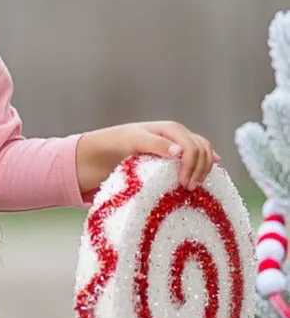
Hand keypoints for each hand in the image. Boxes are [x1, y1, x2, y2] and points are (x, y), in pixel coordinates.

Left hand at [77, 121, 220, 193]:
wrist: (107, 148)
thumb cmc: (118, 142)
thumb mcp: (133, 141)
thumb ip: (154, 144)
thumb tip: (178, 151)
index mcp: (170, 129)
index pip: (192, 146)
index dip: (192, 165)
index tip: (185, 184)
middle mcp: (178, 135)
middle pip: (201, 149)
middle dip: (200, 168)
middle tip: (189, 189)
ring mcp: (179, 143)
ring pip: (203, 151)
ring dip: (204, 168)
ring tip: (195, 186)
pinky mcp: (177, 153)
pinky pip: (198, 155)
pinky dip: (205, 163)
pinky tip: (211, 170)